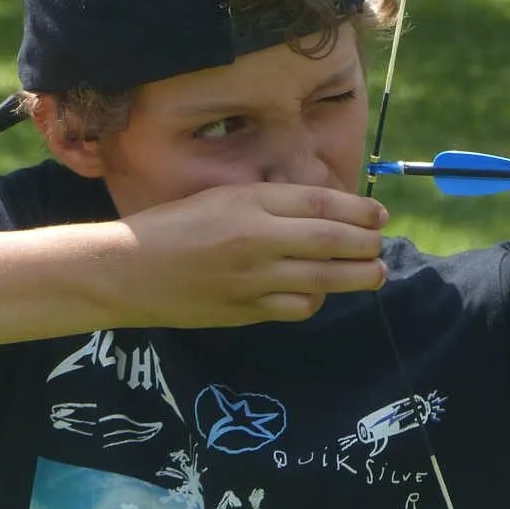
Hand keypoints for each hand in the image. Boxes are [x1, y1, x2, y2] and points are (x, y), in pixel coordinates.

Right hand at [116, 182, 387, 325]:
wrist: (127, 271)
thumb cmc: (173, 227)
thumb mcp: (221, 198)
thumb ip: (269, 203)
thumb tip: (324, 211)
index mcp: (248, 203)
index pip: (319, 202)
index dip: (357, 210)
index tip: (379, 215)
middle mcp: (255, 238)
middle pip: (330, 241)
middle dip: (366, 245)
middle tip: (382, 246)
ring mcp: (252, 278)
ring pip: (322, 279)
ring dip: (356, 277)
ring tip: (375, 274)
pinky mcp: (245, 310)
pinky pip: (297, 307)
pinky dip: (315, 300)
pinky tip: (320, 293)